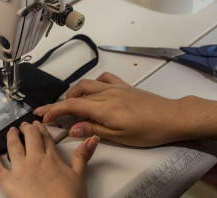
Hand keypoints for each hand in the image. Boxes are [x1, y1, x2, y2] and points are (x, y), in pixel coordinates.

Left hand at [0, 121, 99, 197]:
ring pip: (14, 147)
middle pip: (30, 138)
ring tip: (11, 131)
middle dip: (26, 129)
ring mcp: (21, 170)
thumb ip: (83, 155)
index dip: (41, 129)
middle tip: (24, 125)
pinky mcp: (9, 182)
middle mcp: (35, 160)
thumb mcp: (79, 176)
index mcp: (51, 158)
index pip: (45, 138)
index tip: (38, 124)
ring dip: (11, 137)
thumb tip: (92, 139)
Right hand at [34, 72, 195, 146]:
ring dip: (74, 93)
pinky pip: (103, 79)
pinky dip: (93, 84)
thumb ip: (93, 130)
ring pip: (87, 85)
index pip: (72, 106)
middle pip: (75, 95)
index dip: (54, 111)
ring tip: (70, 104)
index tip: (44, 117)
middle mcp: (106, 94)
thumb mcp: (119, 136)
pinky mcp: (124, 86)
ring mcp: (115, 87)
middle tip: (48, 112)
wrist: (172, 117)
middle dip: (59, 103)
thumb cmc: (148, 130)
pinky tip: (94, 92)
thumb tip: (72, 129)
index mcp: (103, 107)